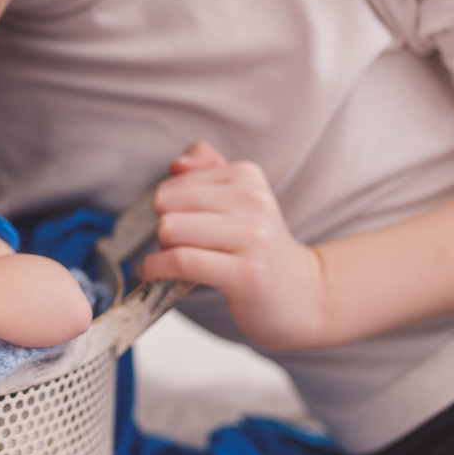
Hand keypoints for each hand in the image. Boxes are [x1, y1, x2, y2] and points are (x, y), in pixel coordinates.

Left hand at [138, 141, 324, 348]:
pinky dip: (155, 268)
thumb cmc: (255, 242)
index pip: (172, 184)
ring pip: (169, 230)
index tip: (185, 225)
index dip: (168, 209)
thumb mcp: (238, 194)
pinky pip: (179, 261)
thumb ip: (205, 165)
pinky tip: (154, 274)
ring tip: (179, 260)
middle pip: (166, 204)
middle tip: (182, 245)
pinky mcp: (246, 274)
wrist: (299, 290)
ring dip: (161, 250)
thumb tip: (177, 165)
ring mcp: (253, 237)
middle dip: (163, 228)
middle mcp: (253, 201)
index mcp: (246, 175)